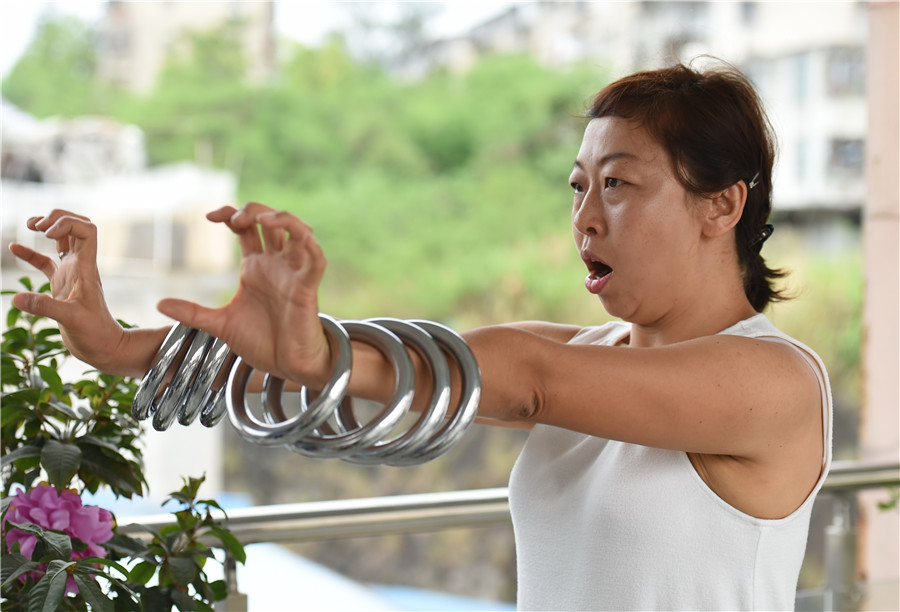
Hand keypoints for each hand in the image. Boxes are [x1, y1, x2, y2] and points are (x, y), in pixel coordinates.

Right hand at [9, 210, 132, 372]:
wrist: (103, 349)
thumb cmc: (95, 334)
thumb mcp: (71, 319)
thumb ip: (45, 307)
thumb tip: (17, 298)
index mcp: (86, 267)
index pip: (87, 230)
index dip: (67, 222)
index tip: (46, 233)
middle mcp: (80, 266)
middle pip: (76, 227)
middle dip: (57, 218)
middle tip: (37, 226)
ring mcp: (71, 275)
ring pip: (62, 241)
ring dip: (48, 228)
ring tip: (30, 225)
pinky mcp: (61, 286)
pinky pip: (45, 263)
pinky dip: (31, 254)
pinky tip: (15, 247)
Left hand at [157, 203, 333, 383]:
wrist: (287, 367)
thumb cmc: (263, 342)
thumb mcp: (220, 324)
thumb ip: (193, 312)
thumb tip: (159, 304)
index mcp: (255, 267)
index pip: (246, 228)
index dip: (230, 215)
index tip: (209, 217)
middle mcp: (275, 264)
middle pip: (270, 221)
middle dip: (253, 212)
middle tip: (234, 221)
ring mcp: (293, 273)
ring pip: (298, 231)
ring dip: (284, 219)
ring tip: (264, 220)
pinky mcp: (307, 287)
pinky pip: (316, 260)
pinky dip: (311, 245)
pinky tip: (301, 236)